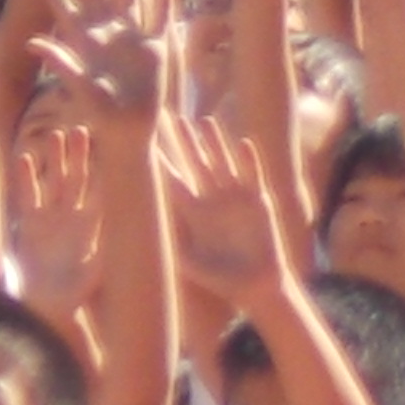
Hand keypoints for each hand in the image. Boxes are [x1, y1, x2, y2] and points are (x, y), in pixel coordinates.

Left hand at [27, 0, 164, 127]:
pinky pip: (157, 17)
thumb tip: (34, 42)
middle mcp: (105, 29)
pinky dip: (159, 0)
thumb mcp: (78, 87)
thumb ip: (60, 62)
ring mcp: (130, 34)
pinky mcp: (153, 46)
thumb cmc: (100, 113)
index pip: (64, 4)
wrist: (128, 129)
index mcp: (83, 39)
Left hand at [153, 109, 289, 300]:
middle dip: (184, 142)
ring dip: (213, 143)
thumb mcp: (190, 264)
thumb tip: (146, 237)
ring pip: (222, 163)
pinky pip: (252, 176)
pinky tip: (242, 144)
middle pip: (196, 164)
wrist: (257, 286)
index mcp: (195, 213)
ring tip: (202, 121)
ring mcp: (236, 198)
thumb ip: (172, 247)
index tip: (146, 142)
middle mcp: (213, 200)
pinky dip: (248, 161)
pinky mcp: (259, 202)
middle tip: (170, 117)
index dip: (162, 162)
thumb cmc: (222, 279)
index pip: (174, 182)